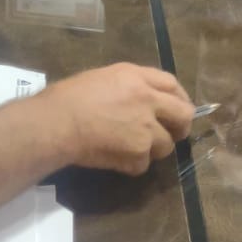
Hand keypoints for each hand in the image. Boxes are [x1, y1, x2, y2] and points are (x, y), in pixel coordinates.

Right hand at [44, 62, 193, 174]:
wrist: (57, 122)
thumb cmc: (69, 96)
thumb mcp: (103, 78)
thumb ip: (129, 85)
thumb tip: (143, 99)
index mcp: (137, 77)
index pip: (172, 84)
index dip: (178, 97)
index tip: (176, 107)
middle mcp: (148, 100)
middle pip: (184, 114)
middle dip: (180, 126)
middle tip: (169, 133)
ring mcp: (146, 129)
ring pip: (166, 145)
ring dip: (152, 148)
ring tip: (129, 146)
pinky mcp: (138, 154)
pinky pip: (143, 163)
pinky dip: (132, 164)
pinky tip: (114, 156)